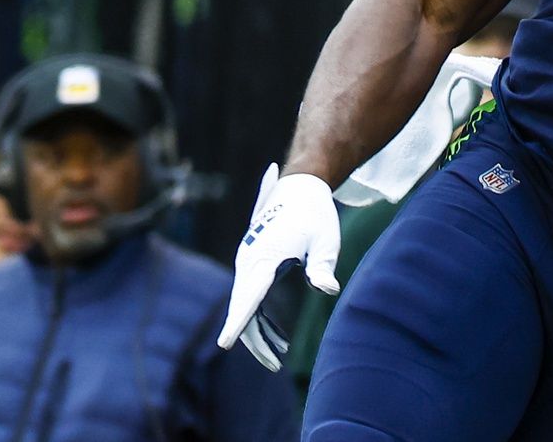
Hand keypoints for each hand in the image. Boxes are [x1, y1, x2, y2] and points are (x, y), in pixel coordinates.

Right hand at [218, 166, 340, 371]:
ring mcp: (248, 259)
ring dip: (255, 330)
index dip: (237, 321)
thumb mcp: (325, 241)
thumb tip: (328, 289)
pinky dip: (256, 316)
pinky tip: (274, 337)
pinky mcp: (252, 261)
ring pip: (244, 302)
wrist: (300, 186)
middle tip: (273, 366)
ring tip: (275, 358)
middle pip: (244, 306)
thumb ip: (322, 266)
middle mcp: (249, 258)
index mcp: (266, 255)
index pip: (249, 295)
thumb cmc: (316, 214)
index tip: (224, 343)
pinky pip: (248, 294)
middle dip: (252, 338)